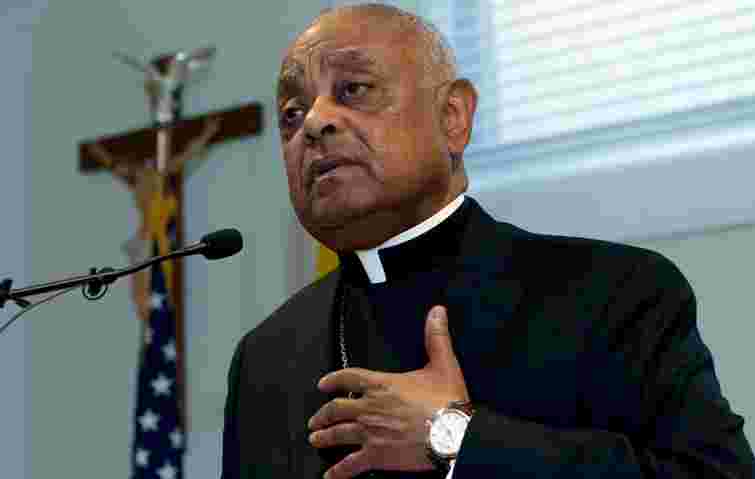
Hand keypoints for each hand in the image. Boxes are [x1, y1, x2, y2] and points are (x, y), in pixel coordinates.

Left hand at [308, 305, 468, 478]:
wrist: (453, 434)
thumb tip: (436, 313)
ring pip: (338, 434)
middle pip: (336, 408)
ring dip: (324, 436)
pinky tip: (330, 475)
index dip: (333, 379)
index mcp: (382, 384)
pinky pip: (351, 465)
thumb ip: (436, 337)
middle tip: (315, 418)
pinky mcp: (376, 456)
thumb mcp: (444, 363)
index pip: (348, 377)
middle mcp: (370, 407)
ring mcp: (370, 432)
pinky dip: (338, 471)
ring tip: (315, 439)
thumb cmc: (448, 402)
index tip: (323, 384)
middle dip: (323, 413)